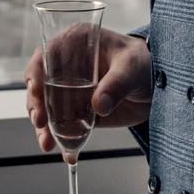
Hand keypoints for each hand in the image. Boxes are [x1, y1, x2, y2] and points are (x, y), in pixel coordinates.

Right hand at [25, 26, 154, 154]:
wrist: (158, 86)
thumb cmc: (145, 63)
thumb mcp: (132, 67)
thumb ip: (116, 84)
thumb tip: (99, 105)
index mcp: (77, 43)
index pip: (47, 54)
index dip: (36, 71)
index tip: (35, 89)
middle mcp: (68, 65)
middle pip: (40, 84)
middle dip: (36, 105)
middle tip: (40, 122)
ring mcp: (70, 89)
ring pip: (47, 107)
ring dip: (44, 127)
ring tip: (48, 143)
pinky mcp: (77, 110)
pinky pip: (63, 124)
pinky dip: (61, 138)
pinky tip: (66, 151)